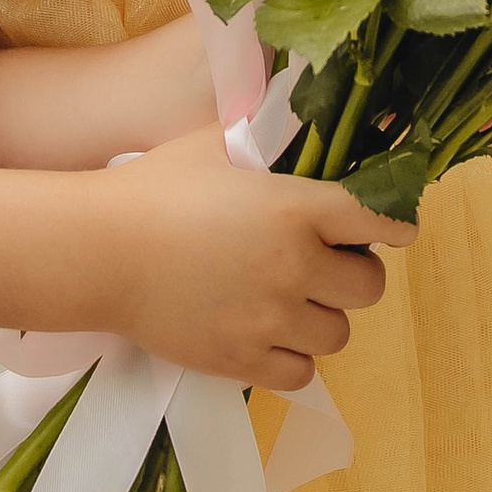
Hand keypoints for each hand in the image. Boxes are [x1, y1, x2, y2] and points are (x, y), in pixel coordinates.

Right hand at [95, 125, 414, 389]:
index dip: (393, 224)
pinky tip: (270, 333)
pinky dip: (293, 357)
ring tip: (293, 299)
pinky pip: (301, 373)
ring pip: (339, 333)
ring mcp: (270, 319)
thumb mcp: (219, 145)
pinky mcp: (243, 360)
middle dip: (354, 273)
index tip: (393, 228)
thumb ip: (272, 137)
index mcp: (296, 209)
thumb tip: (316, 118)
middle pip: (370, 286)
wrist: (98, 251)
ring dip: (323, 316)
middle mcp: (294, 266)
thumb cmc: (155, 187)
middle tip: (326, 263)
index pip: (379, 221)